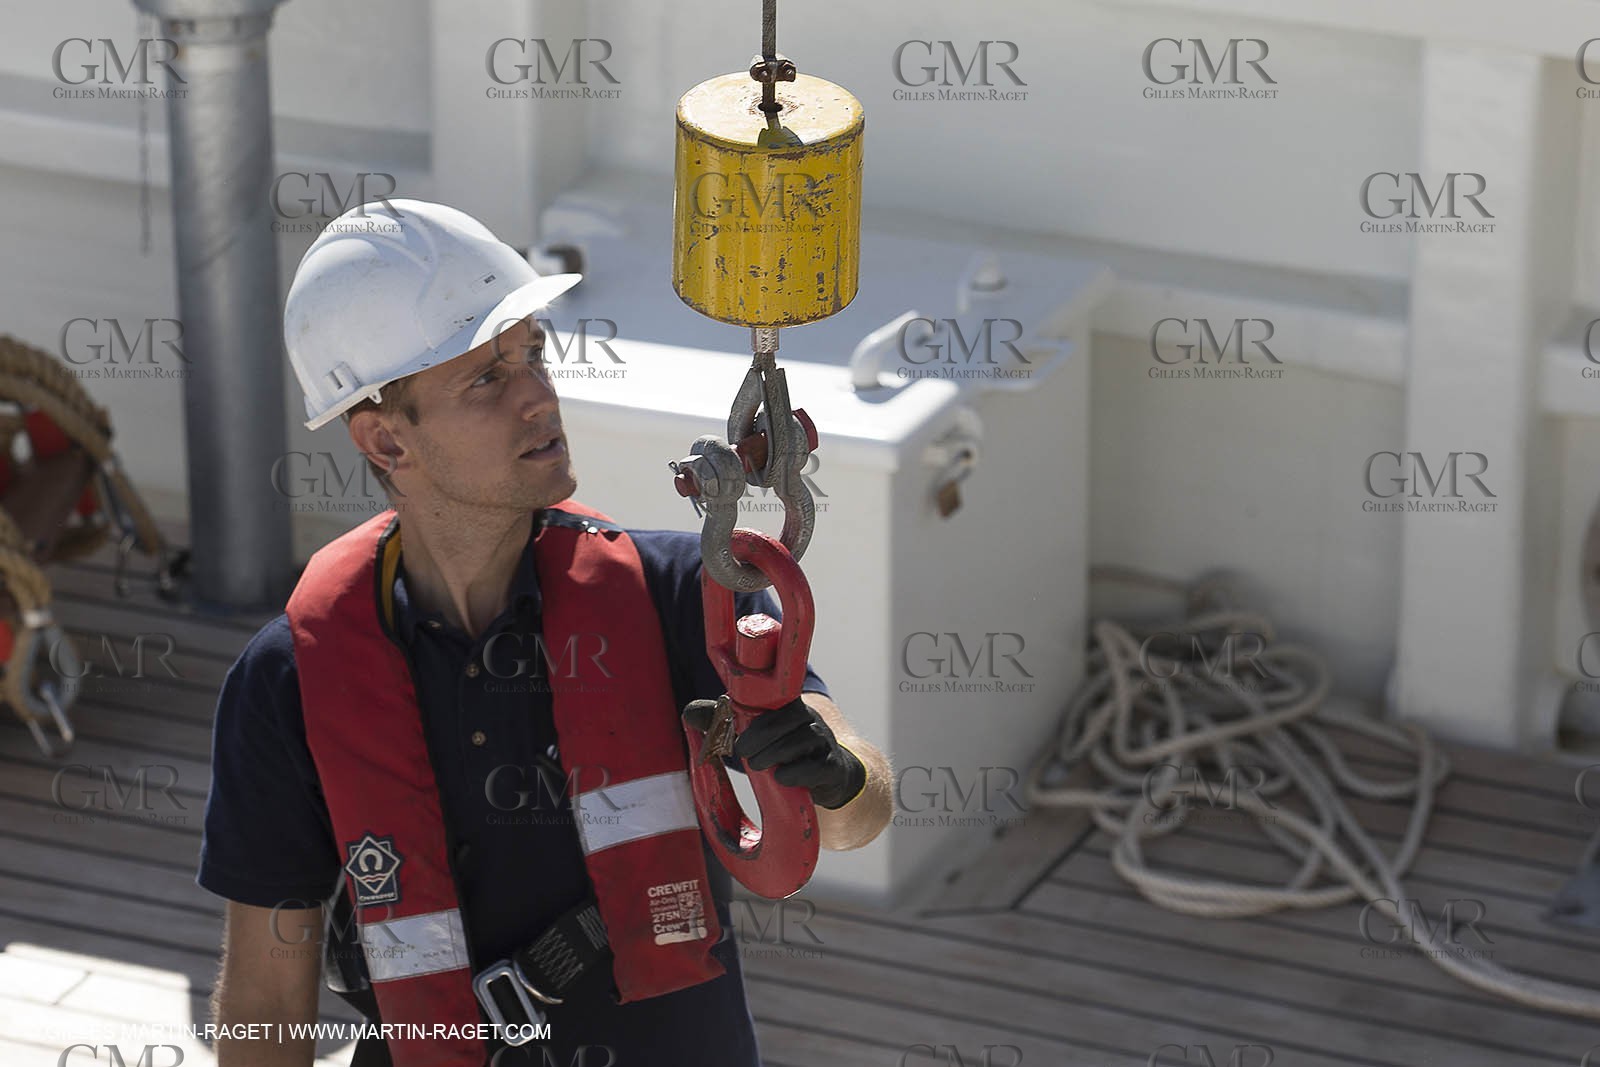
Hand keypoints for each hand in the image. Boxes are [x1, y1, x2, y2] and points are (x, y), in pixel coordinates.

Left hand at [683, 696, 865, 809]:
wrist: (830, 775)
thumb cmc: (785, 749)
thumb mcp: (755, 734)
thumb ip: (723, 721)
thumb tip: (688, 712)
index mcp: (790, 706)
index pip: (774, 700)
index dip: (753, 715)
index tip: (735, 732)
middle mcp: (811, 720)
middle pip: (785, 721)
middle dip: (758, 737)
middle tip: (741, 752)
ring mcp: (824, 743)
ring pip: (800, 741)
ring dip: (773, 755)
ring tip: (756, 766)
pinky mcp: (832, 768)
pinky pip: (817, 766)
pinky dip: (796, 773)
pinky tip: (781, 778)